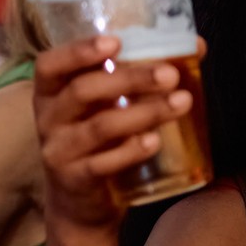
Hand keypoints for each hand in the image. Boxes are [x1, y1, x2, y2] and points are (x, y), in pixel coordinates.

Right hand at [33, 36, 196, 235]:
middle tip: (169, 75)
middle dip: (129, 79)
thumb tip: (197, 46)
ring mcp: (59, 151)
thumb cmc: (100, 139)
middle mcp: (49, 119)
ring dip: (144, 113)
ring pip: (100, 127)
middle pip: (83, 91)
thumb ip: (144, 73)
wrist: (82, 202)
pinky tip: (154, 141)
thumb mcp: (110, 104)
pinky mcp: (74, 180)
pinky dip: (131, 151)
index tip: (115, 42)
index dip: (78, 51)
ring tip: (181, 103)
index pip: (49, 64)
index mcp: (52, 92)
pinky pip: (102, 164)